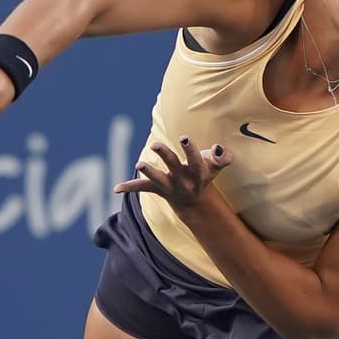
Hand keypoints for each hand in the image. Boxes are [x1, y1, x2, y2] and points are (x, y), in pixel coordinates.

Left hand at [112, 135, 234, 205]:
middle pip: (174, 166)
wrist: (194, 200)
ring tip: (139, 164)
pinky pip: (142, 188)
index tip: (184, 137)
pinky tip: (115, 188)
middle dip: (165, 155)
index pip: (195, 161)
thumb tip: (218, 149)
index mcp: (198, 174)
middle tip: (155, 144)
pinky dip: (129, 187)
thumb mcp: (215, 167)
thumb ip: (222, 158)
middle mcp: (183, 181)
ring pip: (157, 180)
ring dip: (148, 172)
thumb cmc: (204, 174)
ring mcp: (169, 186)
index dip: (190, 150)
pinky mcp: (157, 189)